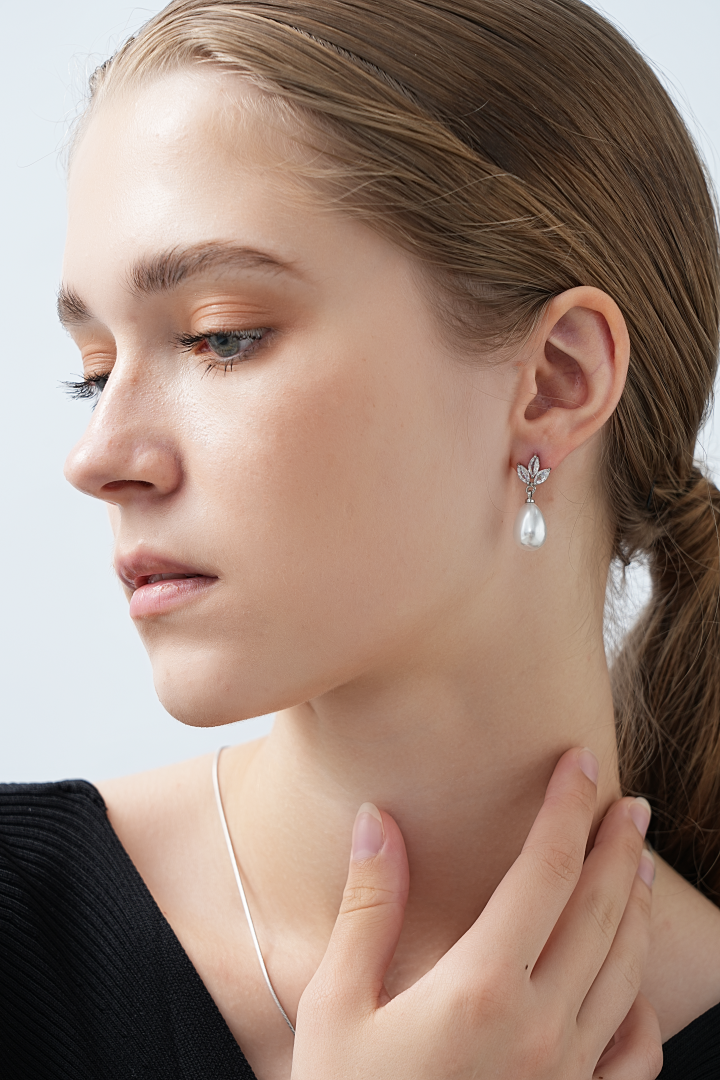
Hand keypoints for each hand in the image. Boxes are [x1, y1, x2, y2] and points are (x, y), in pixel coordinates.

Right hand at [291, 748, 661, 1079]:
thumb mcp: (337, 1007)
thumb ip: (367, 908)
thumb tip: (375, 822)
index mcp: (482, 988)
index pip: (545, 871)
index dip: (566, 809)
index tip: (581, 762)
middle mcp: (540, 1027)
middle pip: (600, 912)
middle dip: (618, 848)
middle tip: (630, 803)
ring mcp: (566, 1077)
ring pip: (625, 971)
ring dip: (637, 908)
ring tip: (640, 865)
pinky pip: (633, 1054)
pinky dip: (643, 1006)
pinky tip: (634, 982)